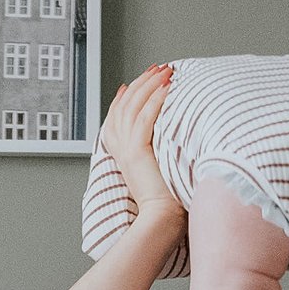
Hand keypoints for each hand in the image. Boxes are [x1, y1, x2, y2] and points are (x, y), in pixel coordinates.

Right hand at [103, 63, 179, 224]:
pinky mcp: (136, 153)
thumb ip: (159, 152)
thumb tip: (171, 138)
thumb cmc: (166, 202)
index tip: (135, 81)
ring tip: (165, 71)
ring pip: (133, 107)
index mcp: (122, 153)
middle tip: (157, 68)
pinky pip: (144, 118)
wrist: (161, 221)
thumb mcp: (160, 170)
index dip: (126, 95)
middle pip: (124, 105)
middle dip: (142, 83)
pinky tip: (167, 87)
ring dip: (150, 85)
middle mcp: (120, 149)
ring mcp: (126, 150)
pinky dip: (155, 100)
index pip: (117, 115)